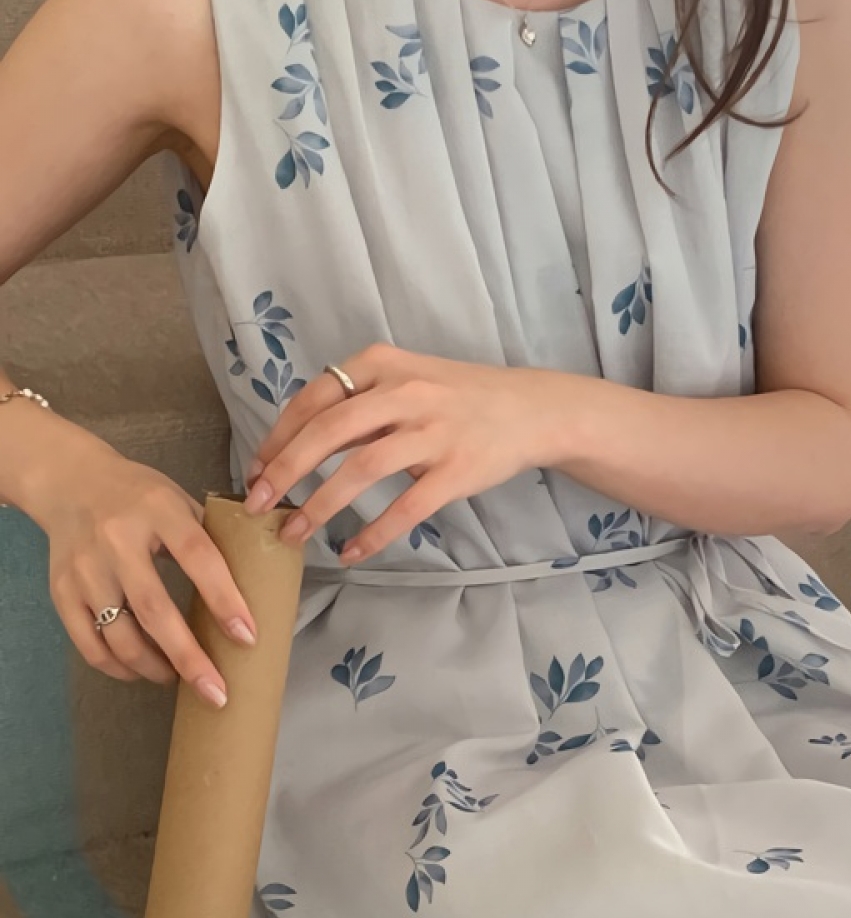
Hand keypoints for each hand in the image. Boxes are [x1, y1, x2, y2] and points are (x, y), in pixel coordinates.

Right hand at [30, 438, 256, 707]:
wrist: (70, 482)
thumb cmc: (140, 495)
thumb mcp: (180, 500)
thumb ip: (211, 536)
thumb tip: (258, 582)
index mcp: (159, 511)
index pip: (198, 558)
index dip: (224, 599)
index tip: (248, 637)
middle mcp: (117, 540)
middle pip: (155, 609)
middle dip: (189, 657)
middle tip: (217, 691)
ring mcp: (85, 569)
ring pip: (118, 634)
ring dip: (154, 667)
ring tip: (182, 679)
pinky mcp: (61, 591)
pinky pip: (88, 642)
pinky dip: (117, 666)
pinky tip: (142, 671)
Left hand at [244, 343, 578, 561]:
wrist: (530, 408)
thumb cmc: (457, 396)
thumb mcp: (406, 380)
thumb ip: (357, 406)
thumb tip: (296, 447)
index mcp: (384, 364)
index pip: (315, 398)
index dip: (277, 437)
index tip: (254, 470)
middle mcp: (406, 392)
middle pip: (329, 431)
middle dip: (284, 470)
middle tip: (256, 504)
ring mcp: (433, 431)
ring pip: (361, 470)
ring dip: (320, 506)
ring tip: (293, 534)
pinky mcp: (457, 470)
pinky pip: (406, 507)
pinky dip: (373, 533)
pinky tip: (350, 552)